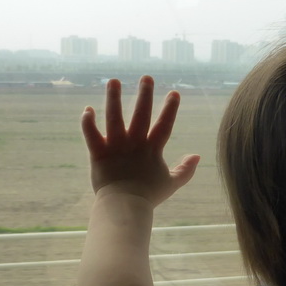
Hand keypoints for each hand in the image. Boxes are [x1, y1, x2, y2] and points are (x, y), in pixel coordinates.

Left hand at [81, 76, 199, 205]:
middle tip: (146, 78)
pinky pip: (91, 135)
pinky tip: (88, 109)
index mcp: (152, 149)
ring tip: (113, 80)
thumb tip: (197, 156)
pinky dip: (88, 122)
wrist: (125, 207)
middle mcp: (135, 143)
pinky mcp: (98, 154)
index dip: (170, 109)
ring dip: (113, 97)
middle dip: (144, 95)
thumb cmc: (148, 197)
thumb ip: (185, 170)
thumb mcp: (172, 183)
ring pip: (114, 117)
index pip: (164, 125)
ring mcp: (116, 147)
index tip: (174, 93)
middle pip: (141, 114)